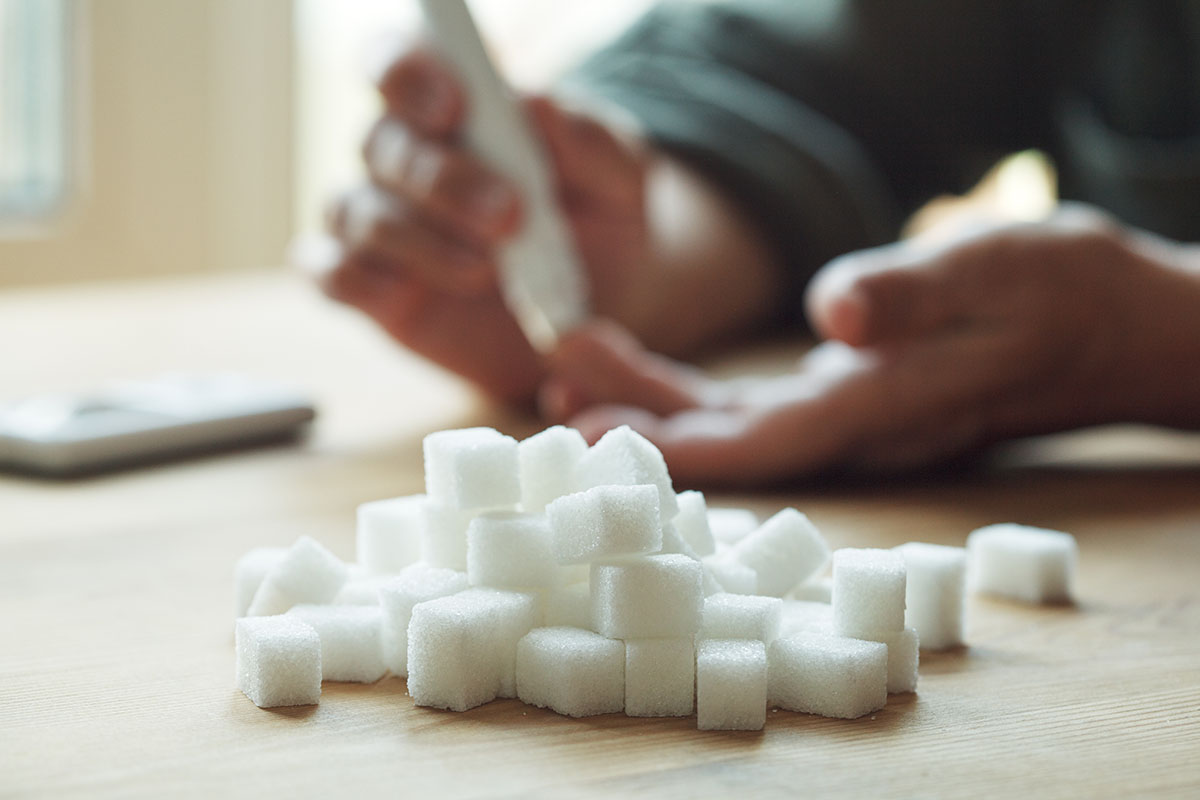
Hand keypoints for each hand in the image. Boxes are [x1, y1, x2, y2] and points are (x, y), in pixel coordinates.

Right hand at [301, 44, 783, 401]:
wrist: (614, 298)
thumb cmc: (606, 215)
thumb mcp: (620, 177)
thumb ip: (585, 140)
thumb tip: (532, 101)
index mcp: (455, 104)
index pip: (398, 60)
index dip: (405, 71)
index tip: (451, 105)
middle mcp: (405, 156)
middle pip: (381, 144)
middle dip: (441, 179)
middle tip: (508, 214)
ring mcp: (384, 224)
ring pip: (354, 211)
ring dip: (416, 239)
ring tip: (485, 269)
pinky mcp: (376, 289)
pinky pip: (331, 274)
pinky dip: (355, 280)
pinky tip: (405, 294)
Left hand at [542, 206, 1199, 484]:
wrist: (1118, 325)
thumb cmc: (1064, 294)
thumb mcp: (998, 272)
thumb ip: (913, 294)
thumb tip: (832, 313)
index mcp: (882, 407)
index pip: (758, 442)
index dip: (671, 449)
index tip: (590, 447)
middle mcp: (856, 425)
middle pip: (726, 440)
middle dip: (635, 426)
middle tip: (550, 399)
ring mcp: (854, 413)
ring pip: (733, 422)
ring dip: (651, 404)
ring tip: (572, 371)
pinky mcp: (855, 392)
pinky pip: (757, 404)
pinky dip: (695, 394)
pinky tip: (646, 374)